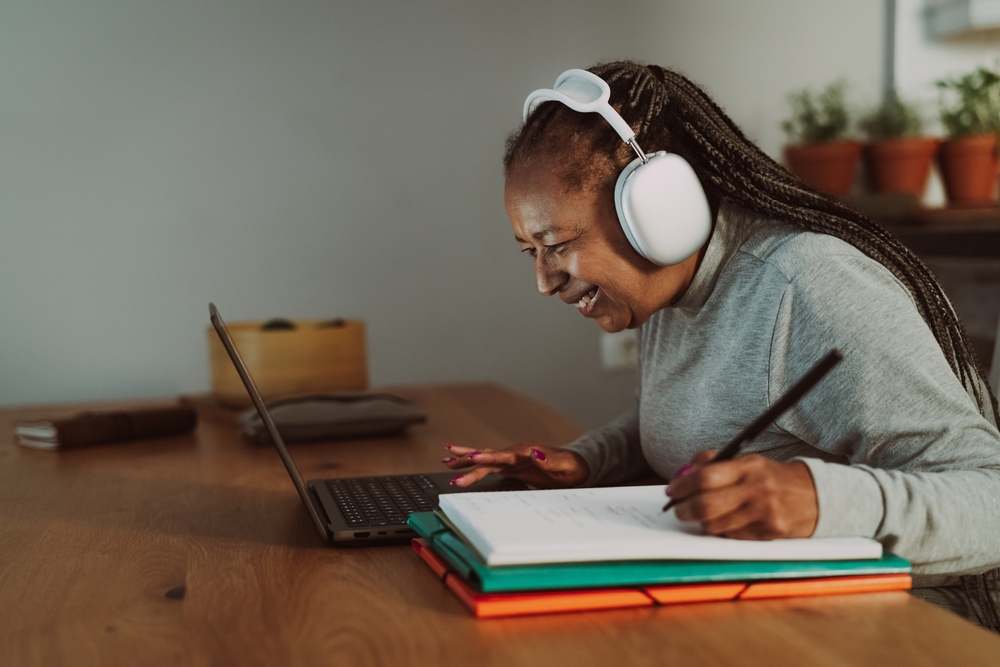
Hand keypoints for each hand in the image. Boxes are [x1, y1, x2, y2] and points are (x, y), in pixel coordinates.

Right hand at [442, 442, 589, 488]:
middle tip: (449, 462)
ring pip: (485, 460)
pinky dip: (475, 467)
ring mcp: (512, 460)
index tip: (473, 456)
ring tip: (446, 461)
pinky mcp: (512, 467)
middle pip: (488, 455)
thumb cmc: (573, 467)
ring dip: (467, 461)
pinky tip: (463, 467)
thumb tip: (535, 453)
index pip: (503, 455)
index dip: (488, 455)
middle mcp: (516, 453)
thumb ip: (549, 460)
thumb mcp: (566, 466)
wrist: (577, 466)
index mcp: (526, 452)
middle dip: (469, 459)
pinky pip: (490, 466)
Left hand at [668, 450, 817, 539]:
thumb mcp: (746, 460)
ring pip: (715, 526)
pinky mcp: (769, 533)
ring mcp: (764, 514)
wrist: (814, 496)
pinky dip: (722, 531)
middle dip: (684, 509)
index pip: (705, 477)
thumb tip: (683, 473)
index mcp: (749, 467)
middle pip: (706, 506)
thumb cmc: (771, 477)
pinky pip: (731, 537)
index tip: (673, 490)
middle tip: (678, 509)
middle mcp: (757, 490)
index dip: (683, 486)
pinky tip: (726, 522)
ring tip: (703, 514)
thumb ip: (713, 462)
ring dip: (702, 522)